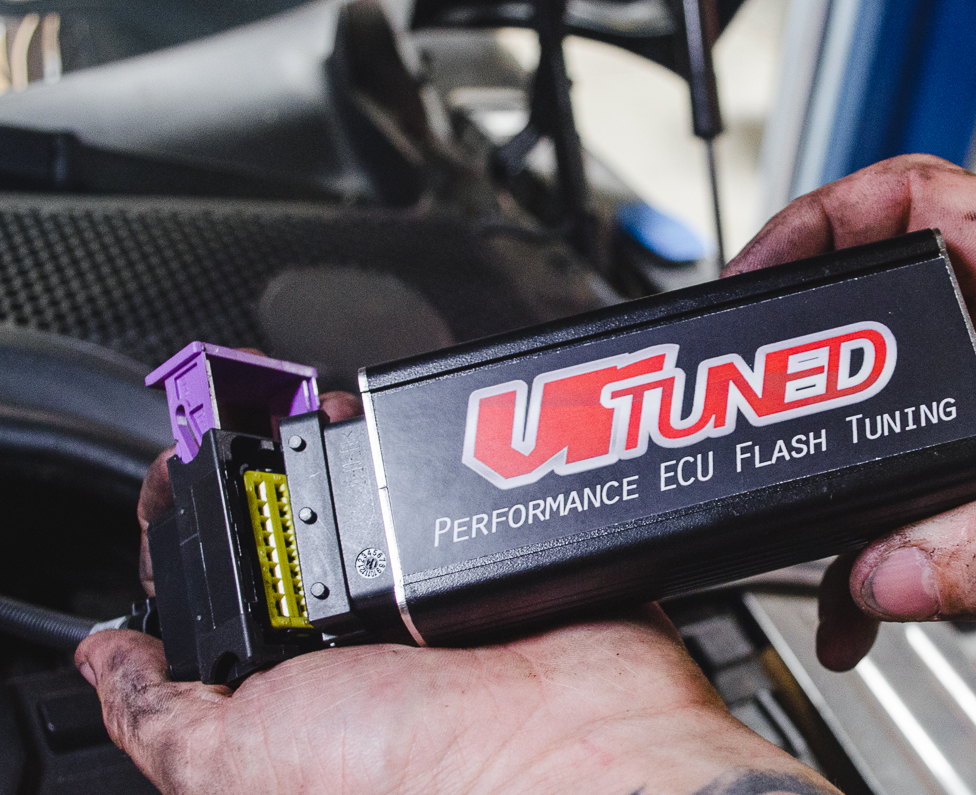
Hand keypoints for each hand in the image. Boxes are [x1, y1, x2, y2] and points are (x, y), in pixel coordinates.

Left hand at [82, 392, 833, 794]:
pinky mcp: (510, 553)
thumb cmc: (410, 781)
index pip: (235, 583)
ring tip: (325, 411)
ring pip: (381, 485)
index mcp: (309, 680)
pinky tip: (407, 419)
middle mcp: (376, 631)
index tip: (182, 472)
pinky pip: (470, 476)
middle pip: (307, 519)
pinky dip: (439, 439)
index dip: (200, 523)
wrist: (560, 756)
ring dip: (352, 442)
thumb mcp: (239, 761)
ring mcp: (444, 585)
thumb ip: (163, 712)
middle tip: (257, 423)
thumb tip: (106, 664)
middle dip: (278, 467)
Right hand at [725, 154, 975, 670]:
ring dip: (842, 477)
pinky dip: (880, 544)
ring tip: (801, 528)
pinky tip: (865, 598)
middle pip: (884, 315)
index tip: (761, 272)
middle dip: (809, 366)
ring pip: (892, 416)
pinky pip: (919, 493)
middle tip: (755, 406)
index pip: (920, 201)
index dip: (825, 218)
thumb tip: (889, 570)